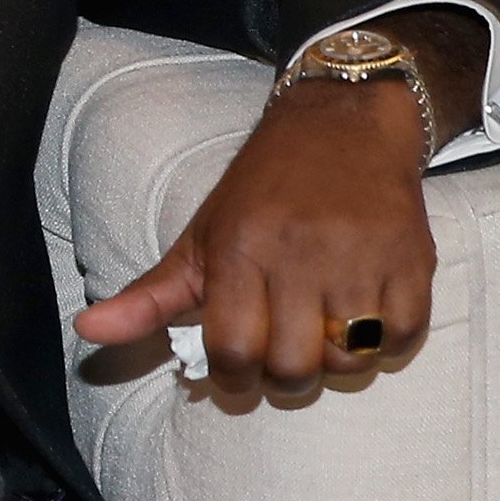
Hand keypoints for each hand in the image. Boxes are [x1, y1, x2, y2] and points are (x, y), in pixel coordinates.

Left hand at [71, 76, 437, 391]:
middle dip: (284, 375)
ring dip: (335, 359)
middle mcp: (300, 254)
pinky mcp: (412, 259)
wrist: (342, 124)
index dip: (233, 376)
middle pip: (293, 368)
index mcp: (241, 250)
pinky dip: (387, 342)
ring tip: (324, 327)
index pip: (234, 351)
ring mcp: (361, 258)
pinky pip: (403, 338)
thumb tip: (88, 331)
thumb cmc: (260, 190)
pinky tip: (366, 313)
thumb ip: (148, 296)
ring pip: (350, 359)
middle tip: (284, 349)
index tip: (238, 364)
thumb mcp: (198, 237)